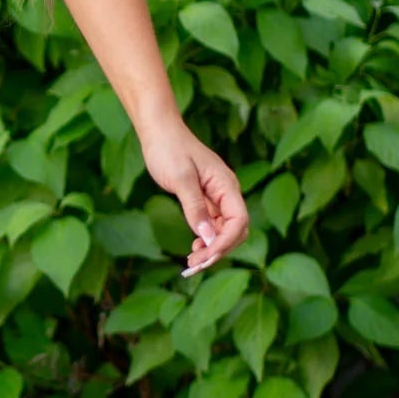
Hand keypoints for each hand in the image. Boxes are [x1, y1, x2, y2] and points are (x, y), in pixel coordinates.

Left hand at [137, 119, 249, 275]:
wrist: (160, 132)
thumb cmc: (169, 150)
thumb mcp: (181, 179)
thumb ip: (195, 208)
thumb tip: (208, 238)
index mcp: (227, 185)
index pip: (239, 221)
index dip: (224, 242)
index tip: (204, 256)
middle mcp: (227, 192)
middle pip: (235, 230)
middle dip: (218, 250)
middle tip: (193, 265)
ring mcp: (217, 197)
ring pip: (224, 231)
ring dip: (211, 249)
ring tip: (191, 263)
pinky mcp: (206, 200)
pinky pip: (213, 225)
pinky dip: (206, 240)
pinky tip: (194, 249)